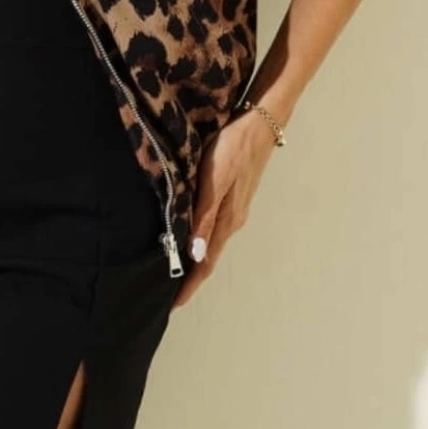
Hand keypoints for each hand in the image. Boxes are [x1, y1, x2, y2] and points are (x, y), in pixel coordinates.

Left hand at [171, 110, 278, 310]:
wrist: (261, 122)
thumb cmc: (233, 147)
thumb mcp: (215, 180)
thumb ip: (204, 217)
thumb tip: (195, 256)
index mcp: (226, 220)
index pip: (204, 263)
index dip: (189, 285)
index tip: (172, 306)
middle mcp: (232, 221)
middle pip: (207, 258)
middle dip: (190, 278)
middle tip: (166, 294)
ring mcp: (235, 210)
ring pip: (211, 244)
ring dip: (194, 261)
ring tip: (174, 272)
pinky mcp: (234, 197)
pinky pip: (214, 229)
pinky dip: (200, 242)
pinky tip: (189, 240)